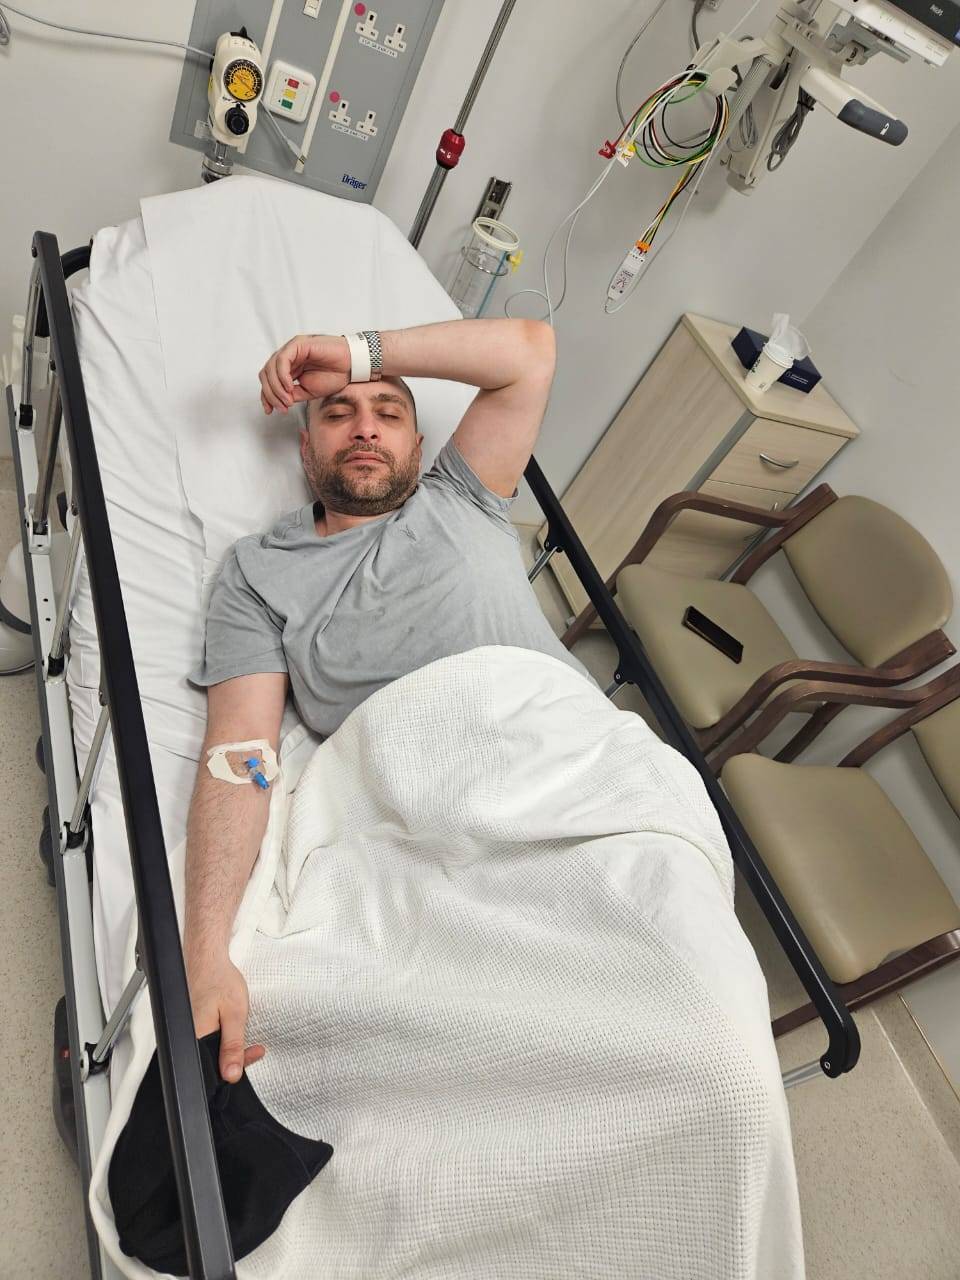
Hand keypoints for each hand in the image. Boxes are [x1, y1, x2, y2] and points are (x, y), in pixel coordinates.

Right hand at [186, 951, 265, 1082]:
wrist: (209, 960)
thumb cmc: (220, 980)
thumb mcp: (235, 1015)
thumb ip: (233, 1046)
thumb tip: (232, 1074)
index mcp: (196, 1038)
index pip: (213, 1070)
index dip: (235, 1068)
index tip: (253, 1055)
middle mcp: (190, 1037)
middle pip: (213, 1062)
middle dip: (236, 1058)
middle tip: (255, 1049)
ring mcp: (191, 1031)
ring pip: (212, 1051)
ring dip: (232, 1048)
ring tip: (246, 1036)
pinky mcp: (195, 1024)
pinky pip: (209, 1039)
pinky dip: (223, 1037)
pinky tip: (232, 1029)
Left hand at [259, 334, 351, 415]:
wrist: (351, 365)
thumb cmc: (335, 375)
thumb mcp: (309, 391)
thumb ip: (293, 395)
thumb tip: (280, 401)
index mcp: (289, 368)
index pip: (268, 380)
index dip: (266, 396)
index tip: (269, 410)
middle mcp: (287, 358)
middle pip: (266, 374)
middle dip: (270, 394)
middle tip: (281, 407)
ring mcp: (291, 349)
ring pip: (271, 367)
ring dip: (276, 387)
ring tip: (287, 400)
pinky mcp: (297, 344)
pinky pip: (282, 360)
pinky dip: (282, 375)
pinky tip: (290, 386)